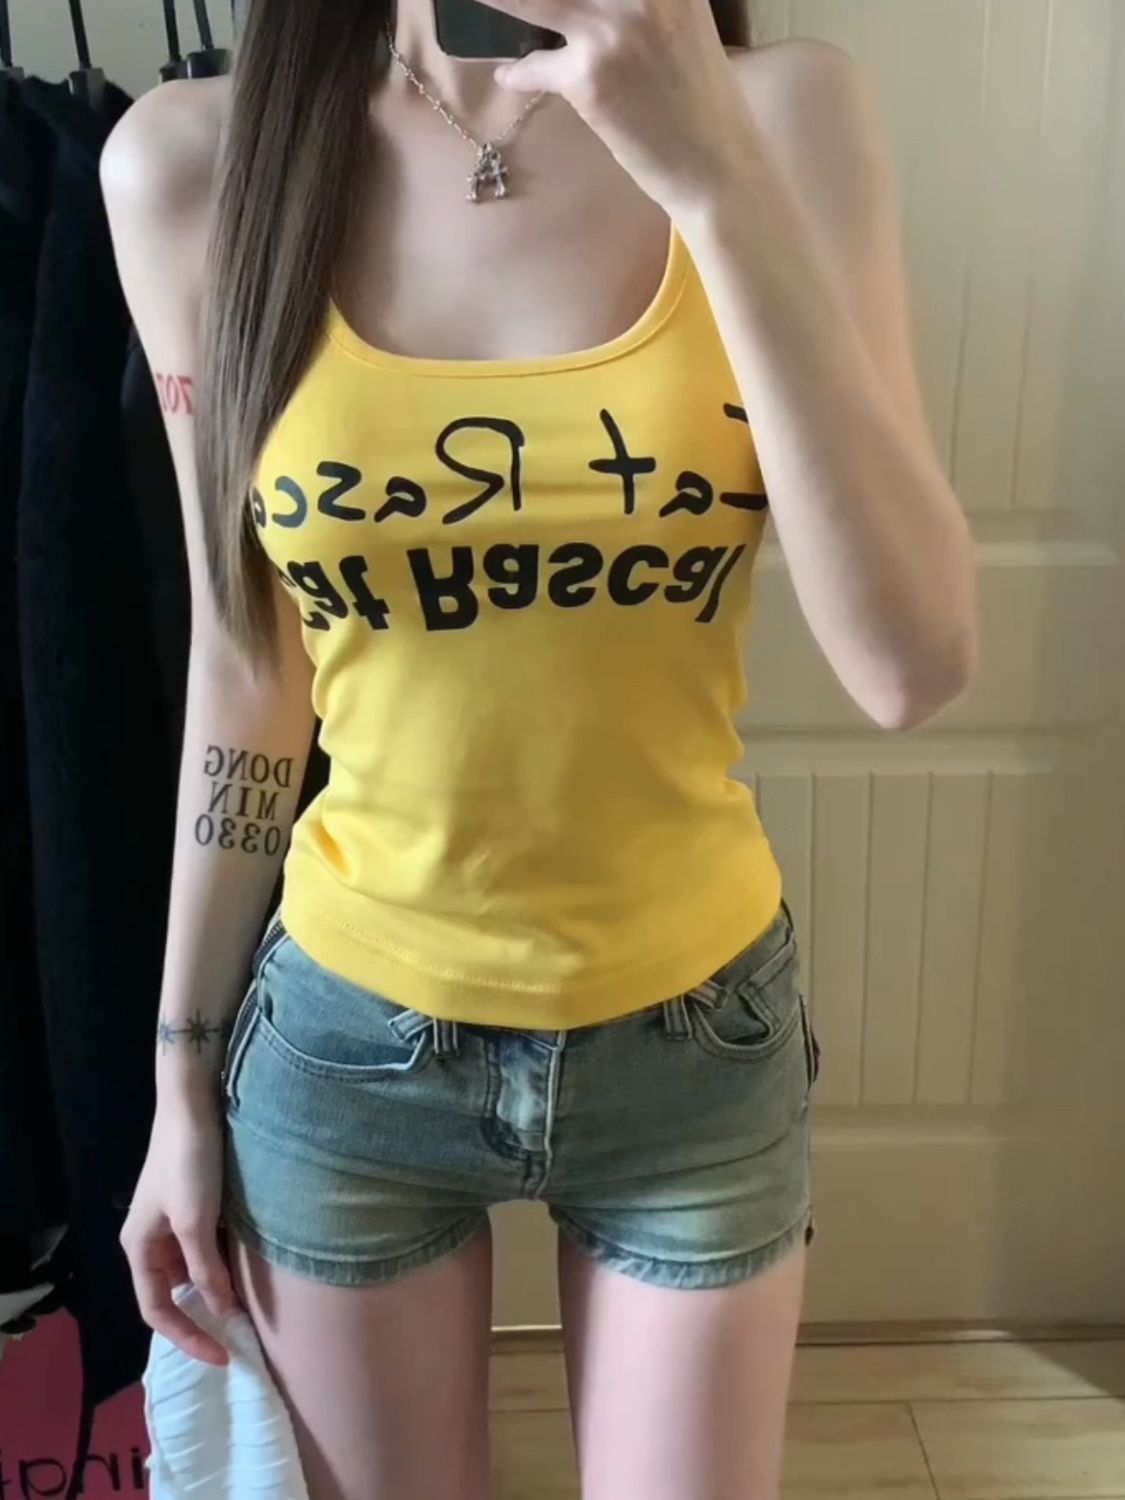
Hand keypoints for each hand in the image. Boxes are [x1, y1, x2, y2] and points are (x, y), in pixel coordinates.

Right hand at [119, 1092, 235, 1365]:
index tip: (223, 1355)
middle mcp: (150, 1241)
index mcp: (139, 1248)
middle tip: (236, 1341)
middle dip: (200, 1319)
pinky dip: (221, 1267)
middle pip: (172, 1294)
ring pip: (190, 1272)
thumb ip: (207, 1270)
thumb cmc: (189, 1164)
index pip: (157, 1310)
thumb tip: (222, 1311)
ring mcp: (170, 1223)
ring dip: (214, 1292)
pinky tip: (244, 1273)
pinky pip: (203, 1250)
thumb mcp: (196, 1222)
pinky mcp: (192, 1207)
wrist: (192, 1106)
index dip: (187, 1337)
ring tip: (245, 1314)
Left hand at [487, 0, 753, 212]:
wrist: (714, 163)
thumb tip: (577, 1)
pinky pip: (535, 66)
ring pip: (532, 1)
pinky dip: (520, 73)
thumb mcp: (679, 17)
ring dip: (498, 0)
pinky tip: (510, 75)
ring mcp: (613, 30)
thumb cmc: (698, 93)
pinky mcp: (590, 78)